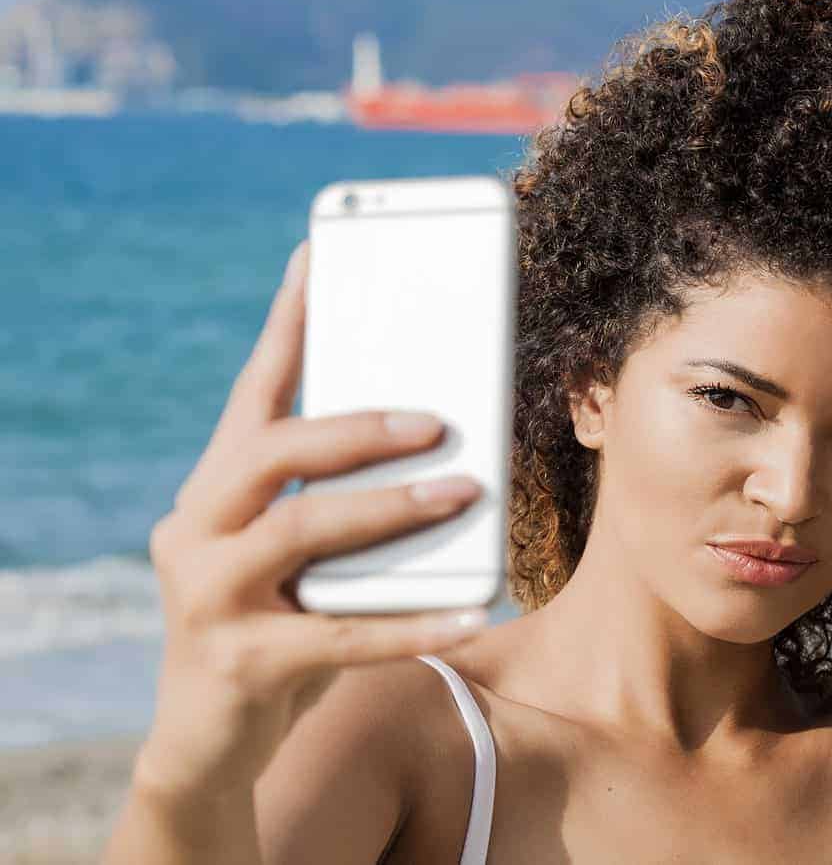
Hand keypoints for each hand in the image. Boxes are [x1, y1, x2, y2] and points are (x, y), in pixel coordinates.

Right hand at [134, 241, 487, 805]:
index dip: (287, 324)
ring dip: (390, 510)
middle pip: (272, 453)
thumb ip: (338, 504)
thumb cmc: (272, 622)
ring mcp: (208, 596)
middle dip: (357, 428)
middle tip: (438, 421)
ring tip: (465, 495)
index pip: (253, 393)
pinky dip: (412, 623)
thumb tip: (445, 450)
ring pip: (301, 532)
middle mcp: (195, 529)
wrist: (208, 739)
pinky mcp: (238, 662)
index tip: (318, 255)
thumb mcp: (296, 555)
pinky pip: (340, 636)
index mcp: (213, 489)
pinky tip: (472, 613)